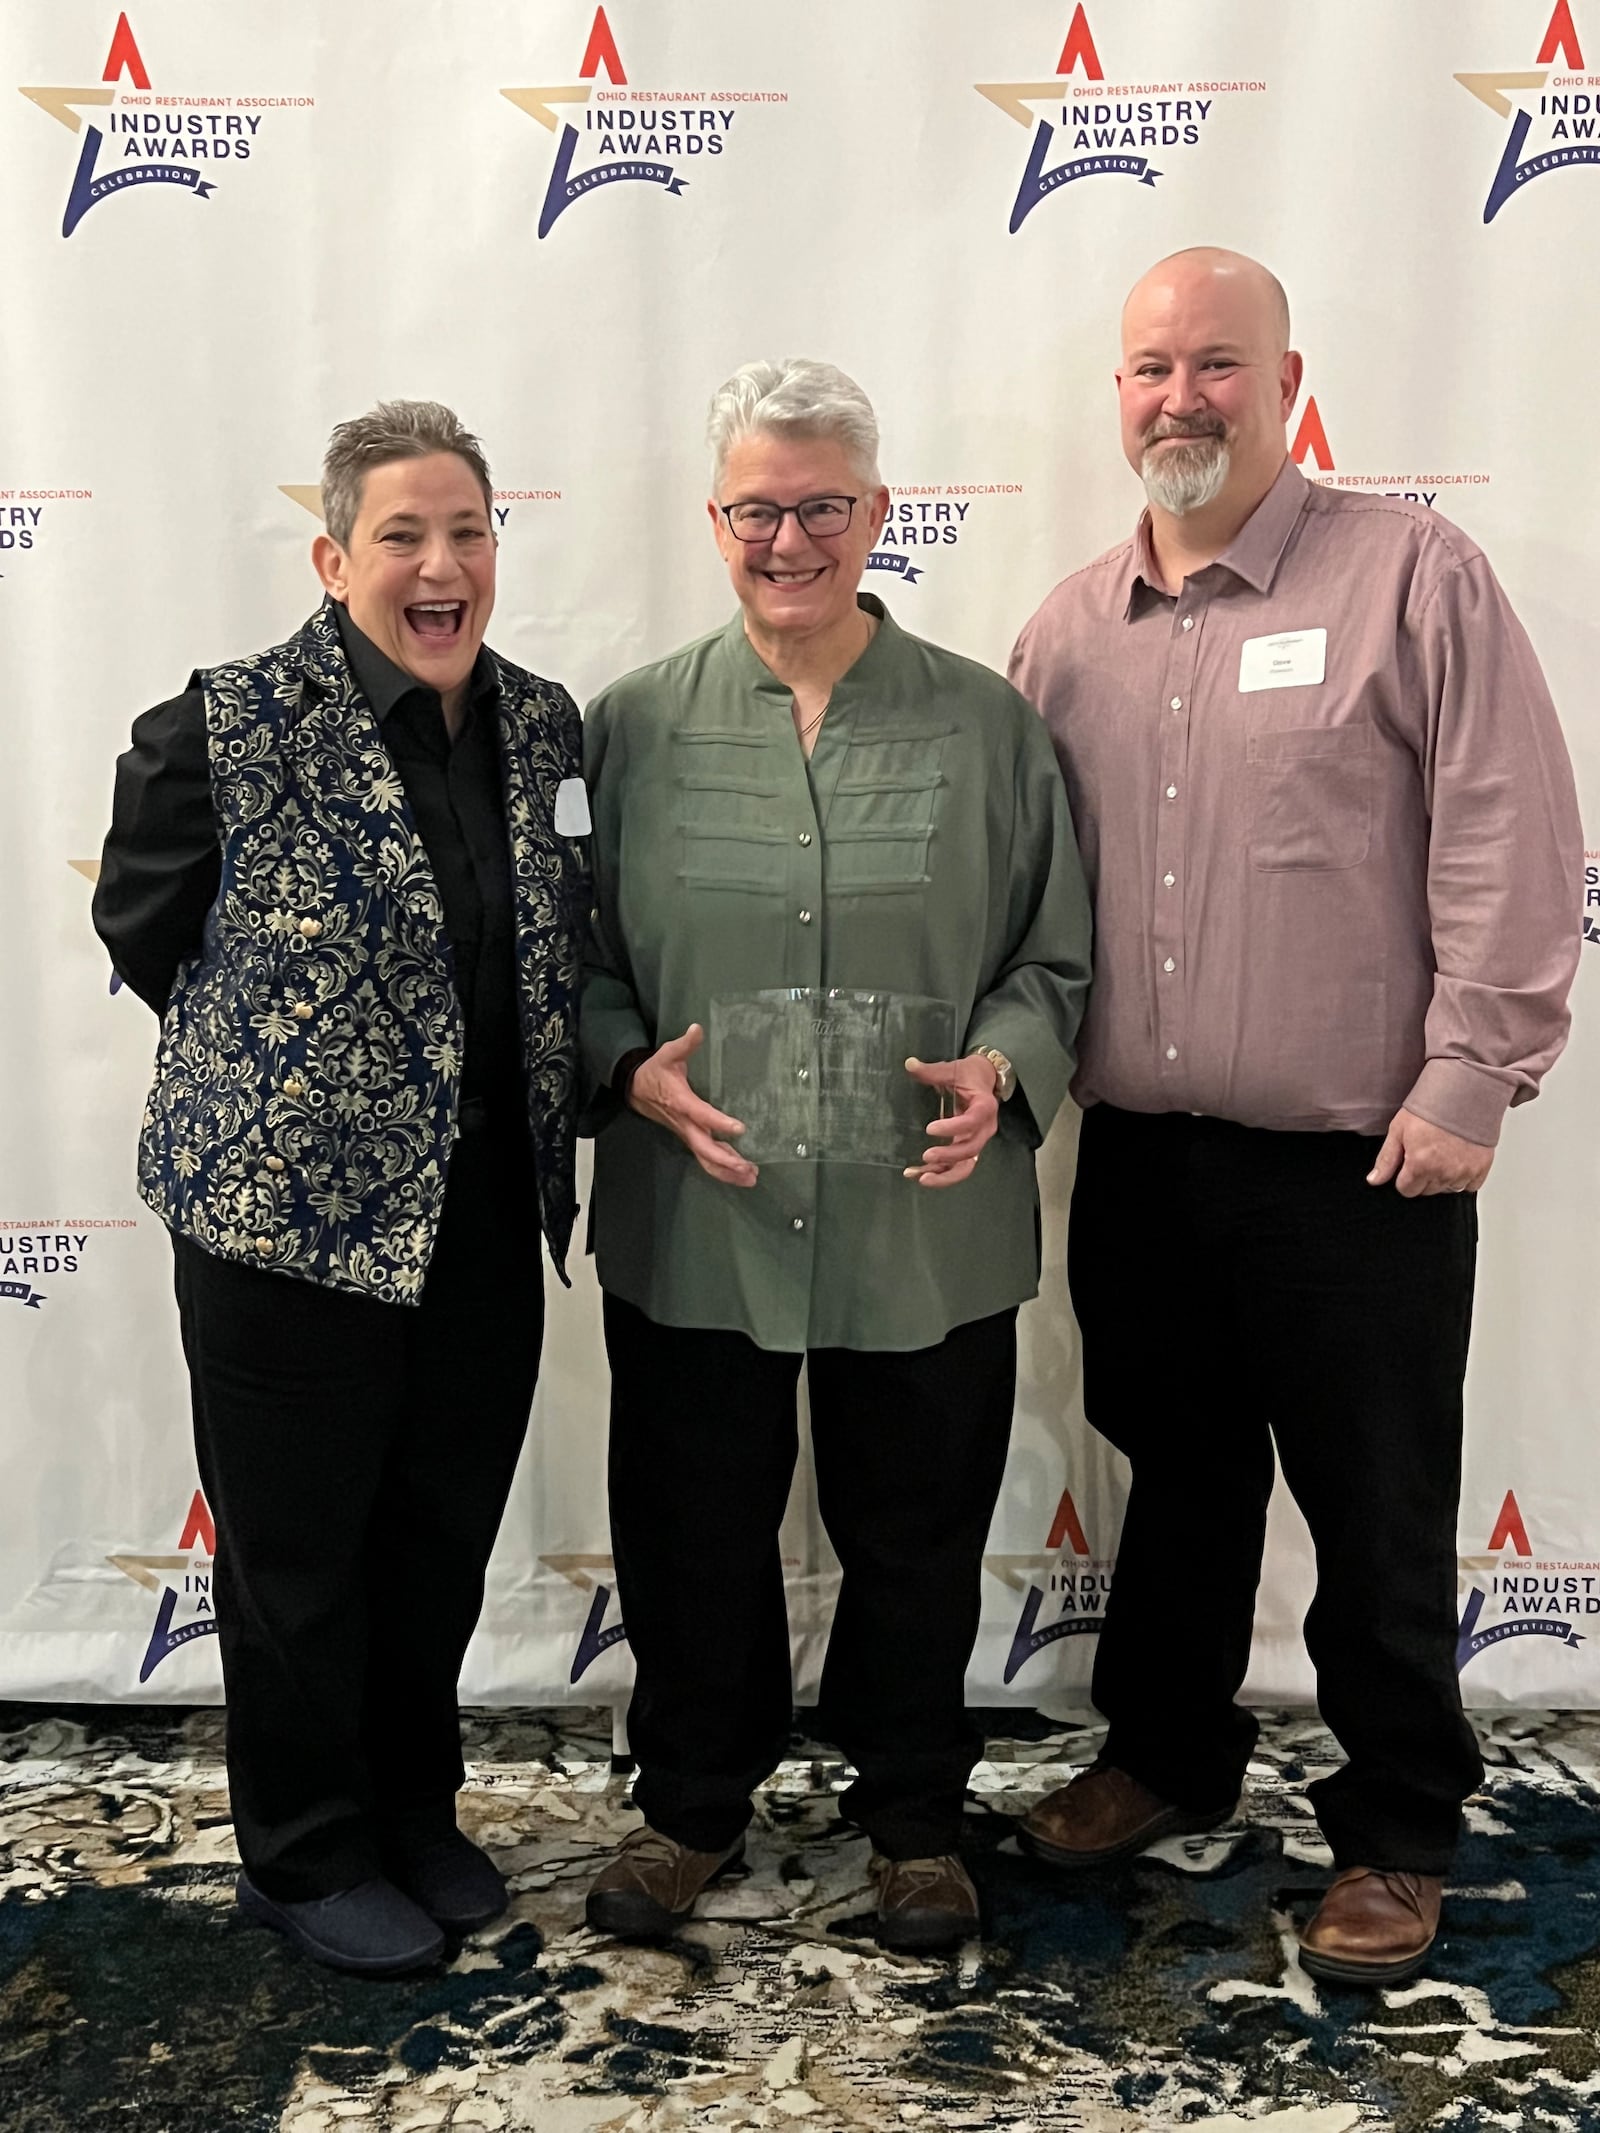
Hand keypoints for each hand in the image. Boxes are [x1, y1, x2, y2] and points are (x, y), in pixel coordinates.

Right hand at [627, 1024, 757, 1186]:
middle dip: (726, 1160)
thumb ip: (684, 1044)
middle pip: (704, 1148)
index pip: (701, 1114)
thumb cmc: (654, 1071)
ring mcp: (686, 1133)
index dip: (719, 1123)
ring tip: (751, 1178)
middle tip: (748, 1168)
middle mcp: (684, 1123)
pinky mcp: (689, 1137)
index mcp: (681, 1102)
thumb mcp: (667, 1054)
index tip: (740, 1128)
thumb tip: (697, 1028)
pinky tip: (740, 1173)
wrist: (634, 1089)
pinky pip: (705, 1158)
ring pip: (705, 1159)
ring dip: (727, 1171)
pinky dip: (722, 1168)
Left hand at [902, 1054, 1000, 1187]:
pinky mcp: (968, 1148)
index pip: (971, 1121)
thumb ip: (931, 1071)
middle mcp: (984, 1128)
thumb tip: (909, 1063)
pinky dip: (940, 1174)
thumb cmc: (968, 1074)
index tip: (930, 1129)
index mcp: (984, 1107)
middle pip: (971, 1150)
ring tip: (921, 1178)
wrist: (985, 1080)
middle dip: (948, 1156)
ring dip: (945, 1175)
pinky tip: (918, 1175)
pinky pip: (957, 1167)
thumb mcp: (952, 1069)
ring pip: (966, 1166)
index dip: (953, 1127)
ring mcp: (977, 1141)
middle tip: (925, 1156)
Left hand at [1366, 1107, 1493, 1197]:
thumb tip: (1374, 1180)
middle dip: (1422, 1177)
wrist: (1464, 1093)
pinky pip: (1470, 1186)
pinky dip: (1464, 1177)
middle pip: (1427, 1191)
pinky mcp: (1481, 1168)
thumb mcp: (1399, 1129)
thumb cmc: (1431, 1107)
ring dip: (1443, 1178)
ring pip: (1448, 1189)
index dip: (1404, 1177)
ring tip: (1443, 1154)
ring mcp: (1464, 1172)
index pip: (1407, 1190)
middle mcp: (1443, 1172)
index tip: (1409, 1162)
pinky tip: (1458, 1159)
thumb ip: (1386, 1159)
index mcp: (1421, 1165)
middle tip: (1426, 1153)